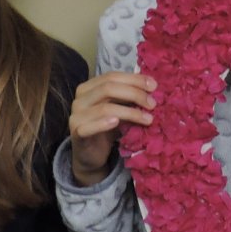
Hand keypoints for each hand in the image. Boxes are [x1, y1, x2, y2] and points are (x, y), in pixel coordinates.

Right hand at [69, 71, 155, 185]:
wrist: (90, 155)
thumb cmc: (106, 128)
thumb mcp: (119, 108)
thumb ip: (129, 97)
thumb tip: (152, 86)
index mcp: (89, 87)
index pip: (112, 76)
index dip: (134, 79)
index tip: (154, 86)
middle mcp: (80, 98)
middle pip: (108, 88)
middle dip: (134, 94)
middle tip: (153, 104)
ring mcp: (76, 116)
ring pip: (104, 108)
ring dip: (130, 112)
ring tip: (148, 119)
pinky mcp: (76, 133)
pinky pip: (89, 127)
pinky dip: (103, 124)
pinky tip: (117, 122)